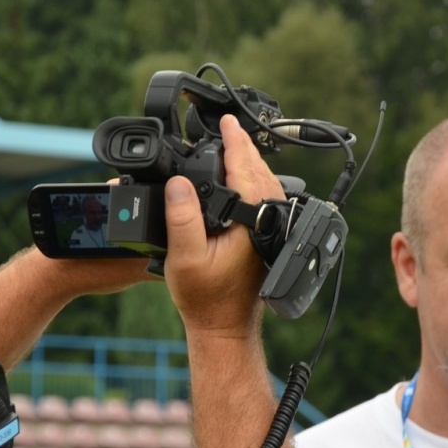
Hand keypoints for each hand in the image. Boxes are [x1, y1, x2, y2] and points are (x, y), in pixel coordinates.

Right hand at [162, 115, 285, 335]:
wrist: (223, 327)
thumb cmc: (205, 298)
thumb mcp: (185, 258)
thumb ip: (182, 218)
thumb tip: (179, 184)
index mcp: (251, 221)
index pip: (245, 169)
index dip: (234, 141)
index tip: (227, 120)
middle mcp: (265, 223)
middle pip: (259, 172)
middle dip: (243, 147)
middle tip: (228, 126)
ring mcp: (268, 232)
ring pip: (264, 185)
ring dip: (249, 163)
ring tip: (233, 146)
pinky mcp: (265, 240)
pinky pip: (262, 200)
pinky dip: (252, 182)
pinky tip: (240, 180)